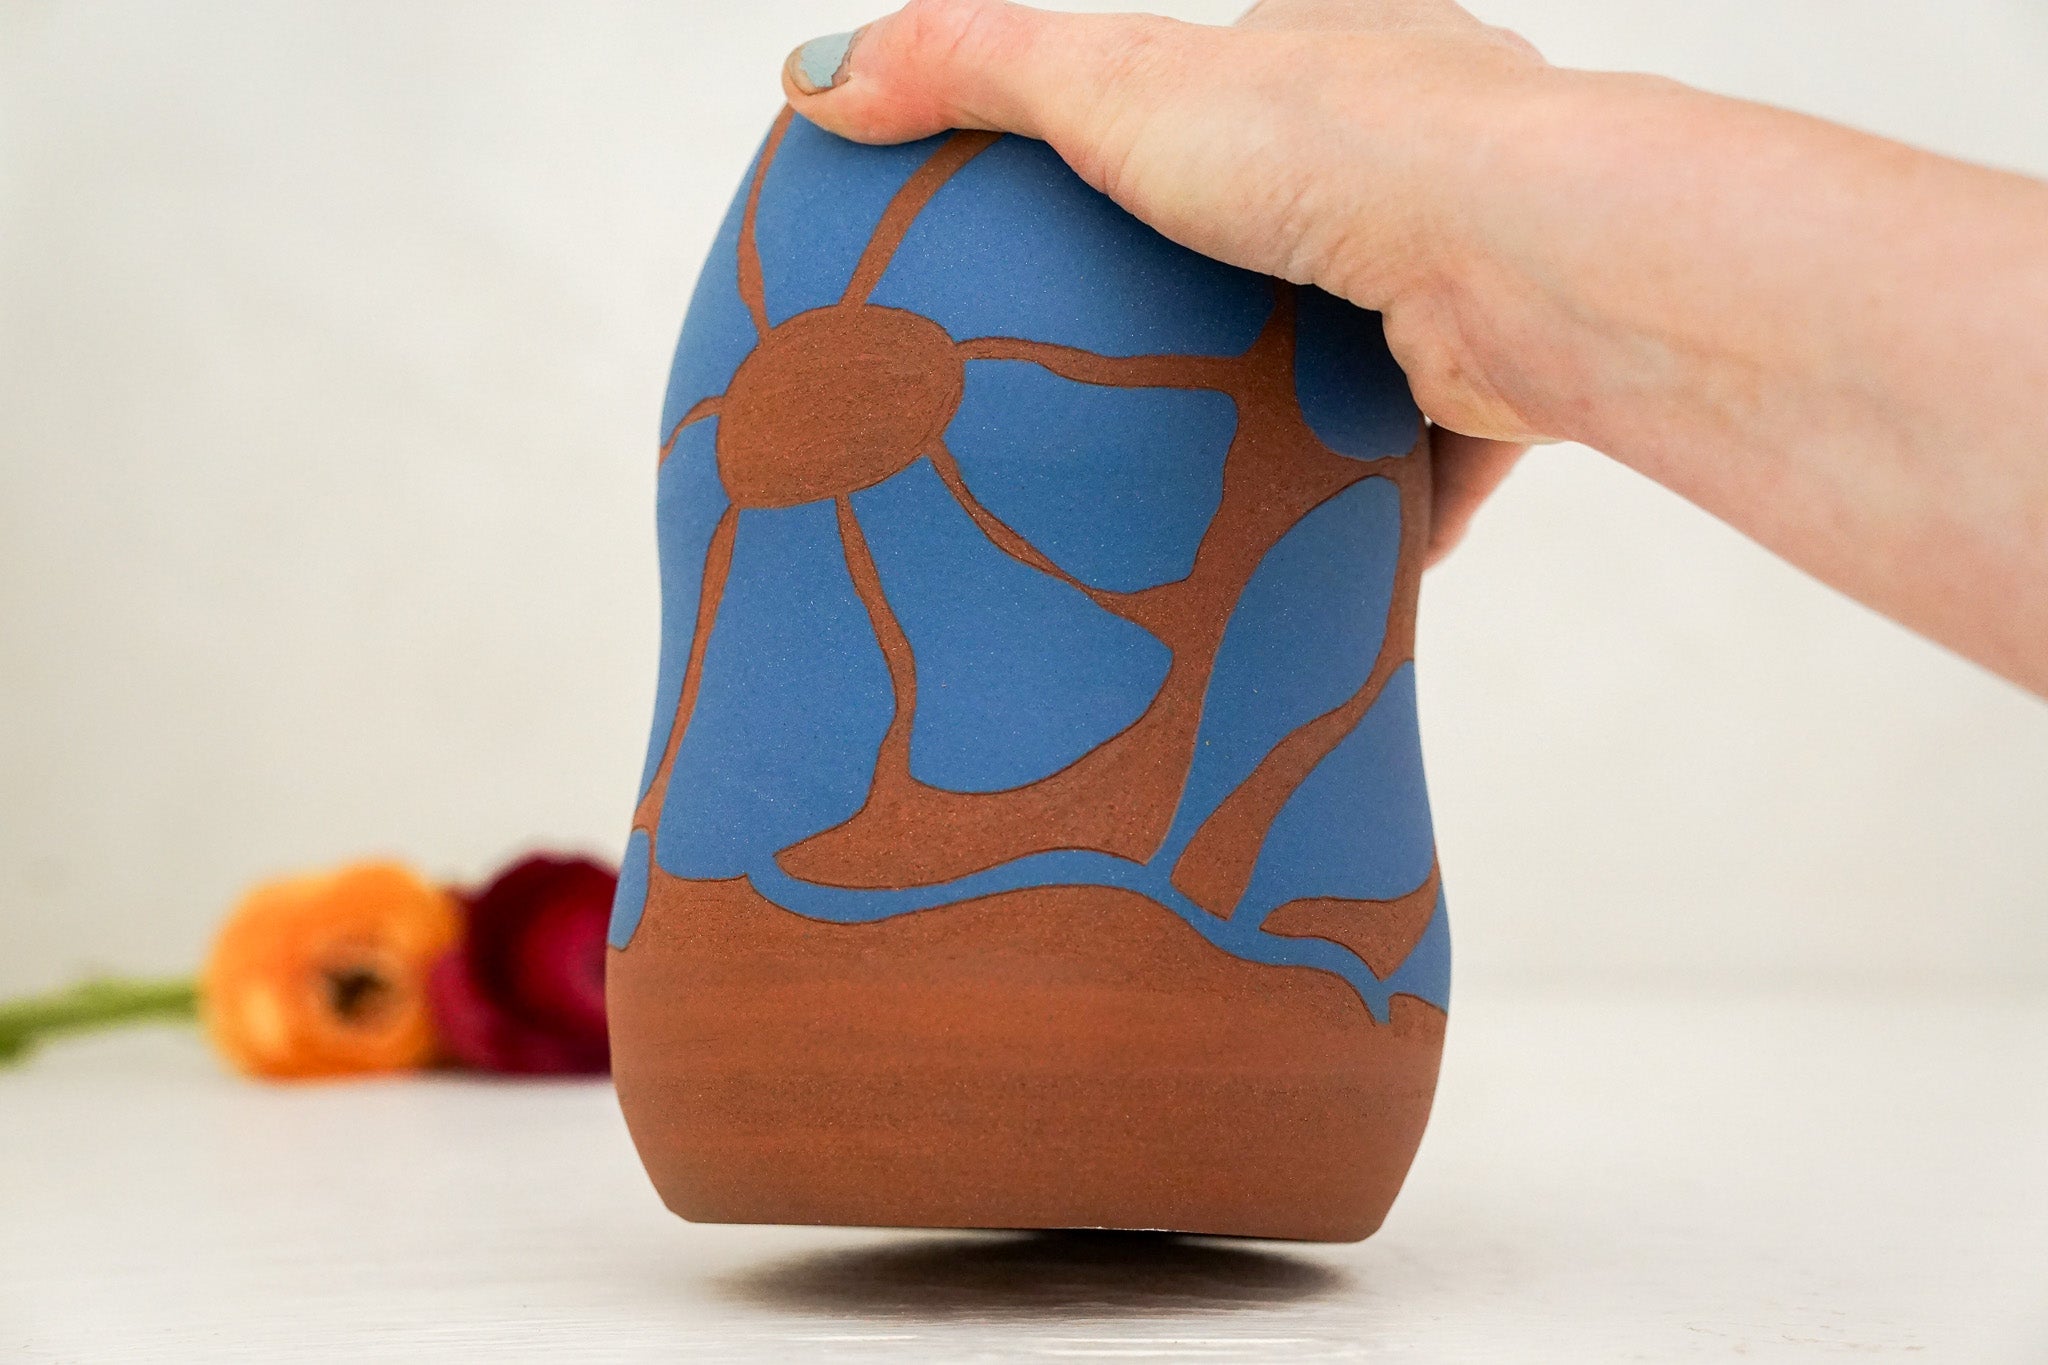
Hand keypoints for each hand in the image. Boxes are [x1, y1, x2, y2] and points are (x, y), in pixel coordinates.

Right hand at [783, 0, 1547, 564]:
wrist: (1516, 254)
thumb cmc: (1334, 146)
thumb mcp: (1108, 85)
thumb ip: (966, 67)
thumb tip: (815, 75)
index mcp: (1343, 46)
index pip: (1248, 80)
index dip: (1174, 138)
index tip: (1108, 212)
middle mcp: (1431, 144)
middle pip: (1317, 218)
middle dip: (1246, 287)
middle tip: (1146, 362)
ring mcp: (1476, 261)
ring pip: (1380, 336)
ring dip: (1313, 397)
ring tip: (1210, 463)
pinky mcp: (1506, 380)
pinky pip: (1433, 452)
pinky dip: (1382, 500)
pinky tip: (1312, 549)